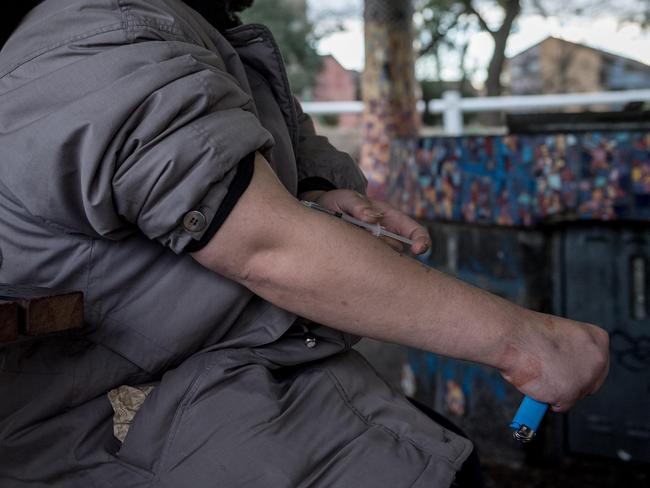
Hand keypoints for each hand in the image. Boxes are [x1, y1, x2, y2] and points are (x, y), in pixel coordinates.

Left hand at [299, 190, 431, 254]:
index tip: (418, 250)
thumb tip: (373, 216)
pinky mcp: (362, 260)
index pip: (414, 231)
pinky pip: (367, 268)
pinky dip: (361, 266)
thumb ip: (358, 204)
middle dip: (394, 258)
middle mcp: (385, 236)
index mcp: (388, 219)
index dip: (421, 240)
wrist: (316, 214)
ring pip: (383, 261)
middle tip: (370, 250)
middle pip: (400, 252)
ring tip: (349, 242)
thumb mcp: (345, 198)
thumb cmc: (336, 203)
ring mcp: (374, 249)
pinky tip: (346, 258)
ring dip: (371, 257)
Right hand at [499, 312, 609, 411]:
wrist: (511, 336)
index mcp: (597, 339)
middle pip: (591, 384)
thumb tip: (570, 369)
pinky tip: (537, 382)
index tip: (566, 369)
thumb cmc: (527, 334)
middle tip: (552, 375)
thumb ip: (572, 352)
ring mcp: (585, 378)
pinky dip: (546, 399)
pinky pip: (560, 406)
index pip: (598, 365)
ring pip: (574, 396)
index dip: (579, 369)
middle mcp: (598, 359)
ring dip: (557, 391)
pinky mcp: (570, 394)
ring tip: (540, 374)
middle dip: (572, 384)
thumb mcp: (560, 337)